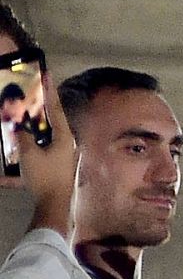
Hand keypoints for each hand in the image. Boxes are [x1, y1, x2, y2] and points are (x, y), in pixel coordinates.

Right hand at [15, 74, 78, 232]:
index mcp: (64, 137)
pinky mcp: (58, 163)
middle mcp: (67, 142)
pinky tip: (26, 137)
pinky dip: (35, 137)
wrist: (54, 204)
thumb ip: (23, 136)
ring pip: (48, 131)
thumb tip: (19, 125)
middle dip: (41, 105)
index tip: (47, 75)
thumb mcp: (29, 154)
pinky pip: (45, 144)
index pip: (55, 108)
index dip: (49, 91)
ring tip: (25, 112)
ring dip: (36, 122)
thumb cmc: (44, 177)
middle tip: (32, 91)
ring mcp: (64, 153)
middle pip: (52, 118)